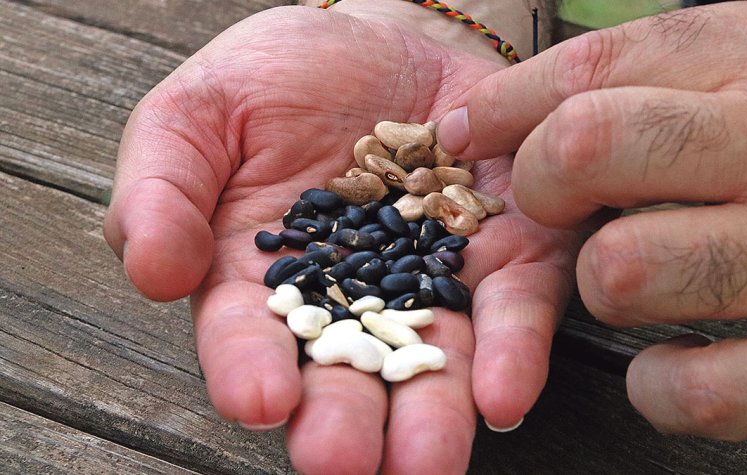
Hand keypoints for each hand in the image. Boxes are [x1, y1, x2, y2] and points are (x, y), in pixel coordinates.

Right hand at [103, 4, 577, 472]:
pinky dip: (511, 351)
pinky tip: (503, 394)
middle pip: (349, 373)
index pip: (251, 337)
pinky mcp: (507, 255)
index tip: (258, 400)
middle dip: (347, 421)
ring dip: (434, 416)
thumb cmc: (278, 80)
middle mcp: (354, 301)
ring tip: (427, 461)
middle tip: (346, 462)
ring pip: (436, 361)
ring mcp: (436, 282)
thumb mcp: (197, 115)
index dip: (249, 370)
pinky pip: (512, 308)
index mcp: (266, 281)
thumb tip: (154, 273)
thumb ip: (162, 190)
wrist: (385, 43)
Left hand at [436, 1, 746, 439]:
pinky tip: (678, 358)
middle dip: (540, 186)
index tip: (469, 134)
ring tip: (640, 278)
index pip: (592, 68)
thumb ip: (674, 69)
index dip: (507, 107)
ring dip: (607, 284)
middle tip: (558, 206)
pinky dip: (661, 385)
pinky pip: (695, 389)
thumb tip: (526, 107)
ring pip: (626, 273)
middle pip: (588, 151)